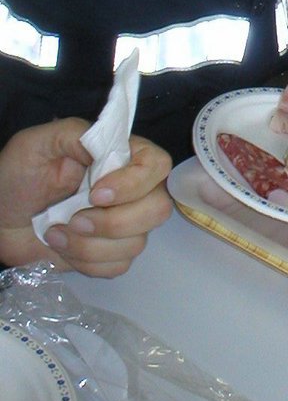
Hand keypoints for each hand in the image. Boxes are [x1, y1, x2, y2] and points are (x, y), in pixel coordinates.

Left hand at [0, 120, 171, 277]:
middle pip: (157, 209)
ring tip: (56, 232)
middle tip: (73, 220)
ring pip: (136, 243)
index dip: (135, 183)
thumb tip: (109, 147)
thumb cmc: (16, 176)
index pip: (157, 165)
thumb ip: (74, 134)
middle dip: (114, 222)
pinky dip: (88, 262)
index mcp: (120, 157)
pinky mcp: (110, 254)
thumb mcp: (37, 143)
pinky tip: (62, 248)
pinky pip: (118, 266)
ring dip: (90, 245)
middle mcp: (131, 190)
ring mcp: (124, 225)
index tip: (95, 193)